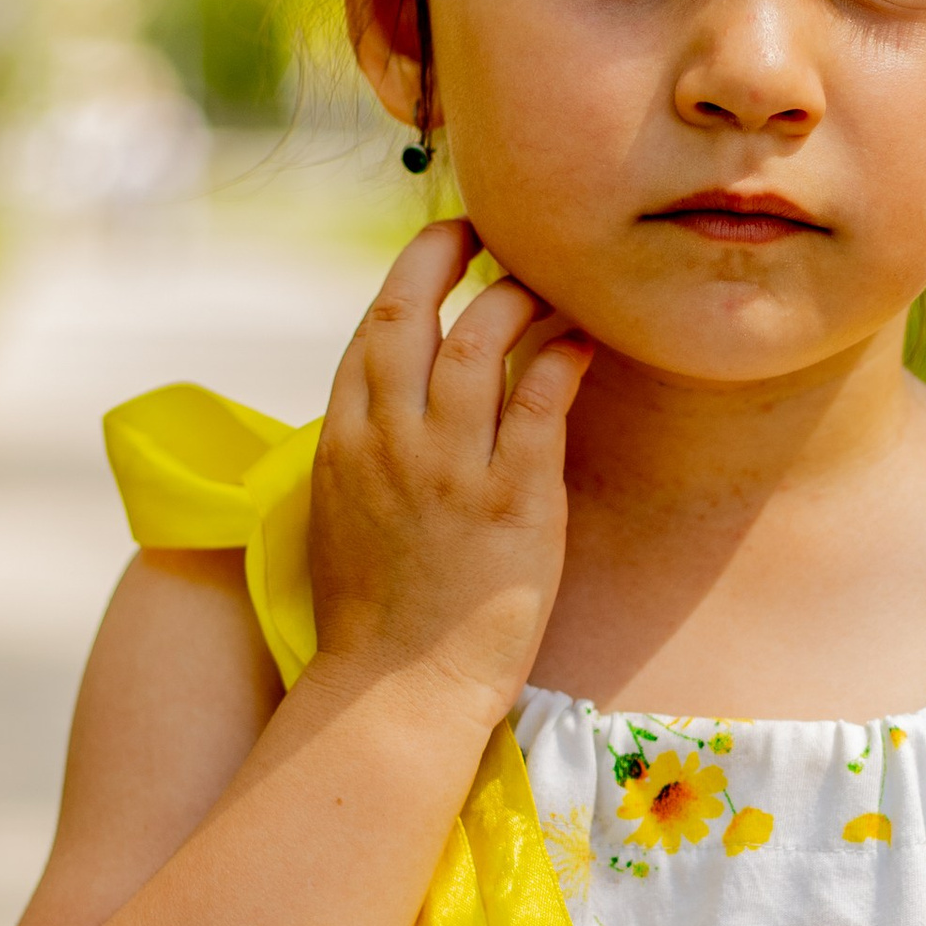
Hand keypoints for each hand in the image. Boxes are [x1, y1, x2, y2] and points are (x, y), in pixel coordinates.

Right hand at [306, 218, 593, 721]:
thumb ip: (362, 451)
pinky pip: (542, 399)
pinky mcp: (513, 500)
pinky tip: (585, 342)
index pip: (373, 328)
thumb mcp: (339, 514)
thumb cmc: (373, 616)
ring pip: (480, 341)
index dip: (412, 274)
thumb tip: (389, 401)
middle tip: (492, 233)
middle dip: (451, 253)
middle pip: (416, 310)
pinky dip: (563, 357)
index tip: (442, 247)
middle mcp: (390, 441)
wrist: (395, 691)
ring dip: (518, 298)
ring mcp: (450, 468)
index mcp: (342, 441)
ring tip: (550, 287)